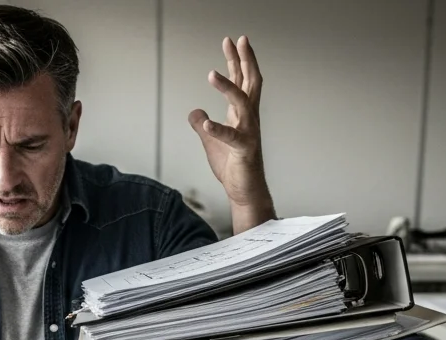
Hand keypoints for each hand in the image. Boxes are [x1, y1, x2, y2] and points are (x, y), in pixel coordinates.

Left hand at [188, 36, 273, 227]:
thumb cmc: (233, 167)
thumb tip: (194, 112)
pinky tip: (205, 122)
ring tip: (211, 74)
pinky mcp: (244, 151)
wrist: (244, 192)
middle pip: (251, 83)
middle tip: (238, 40)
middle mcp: (250, 120)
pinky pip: (231, 137)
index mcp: (243, 115)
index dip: (237, 61)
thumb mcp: (210, 141)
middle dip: (245, 60)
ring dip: (227, 88)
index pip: (243, 81)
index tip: (231, 41)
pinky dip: (218, 129)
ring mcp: (249, 134)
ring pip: (242, 104)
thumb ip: (202, 124)